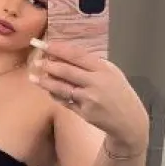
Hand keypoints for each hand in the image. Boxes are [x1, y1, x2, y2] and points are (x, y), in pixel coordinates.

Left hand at [29, 42, 148, 149]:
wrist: (130, 121)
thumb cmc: (120, 93)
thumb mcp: (112, 73)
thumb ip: (92, 65)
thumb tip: (65, 56)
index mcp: (104, 69)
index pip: (76, 55)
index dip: (58, 49)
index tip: (44, 44)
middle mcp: (96, 83)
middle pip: (66, 71)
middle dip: (48, 65)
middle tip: (36, 61)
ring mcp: (89, 99)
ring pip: (62, 88)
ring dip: (46, 82)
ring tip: (33, 77)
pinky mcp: (84, 113)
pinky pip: (65, 102)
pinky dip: (55, 95)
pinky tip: (48, 90)